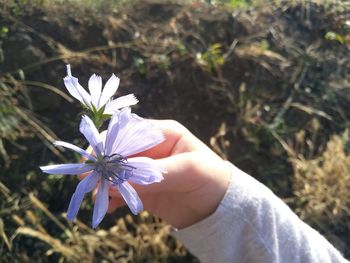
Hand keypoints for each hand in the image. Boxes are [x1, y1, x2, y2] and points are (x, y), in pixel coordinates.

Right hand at [107, 120, 230, 228]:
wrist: (218, 207)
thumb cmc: (210, 179)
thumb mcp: (189, 170)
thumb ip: (157, 173)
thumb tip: (121, 178)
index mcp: (162, 133)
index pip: (129, 131)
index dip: (110, 143)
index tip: (97, 159)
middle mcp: (150, 148)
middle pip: (118, 151)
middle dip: (103, 164)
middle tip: (88, 179)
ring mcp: (144, 169)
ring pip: (115, 171)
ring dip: (104, 182)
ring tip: (98, 197)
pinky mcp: (141, 188)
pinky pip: (120, 189)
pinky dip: (111, 196)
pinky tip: (110, 206)